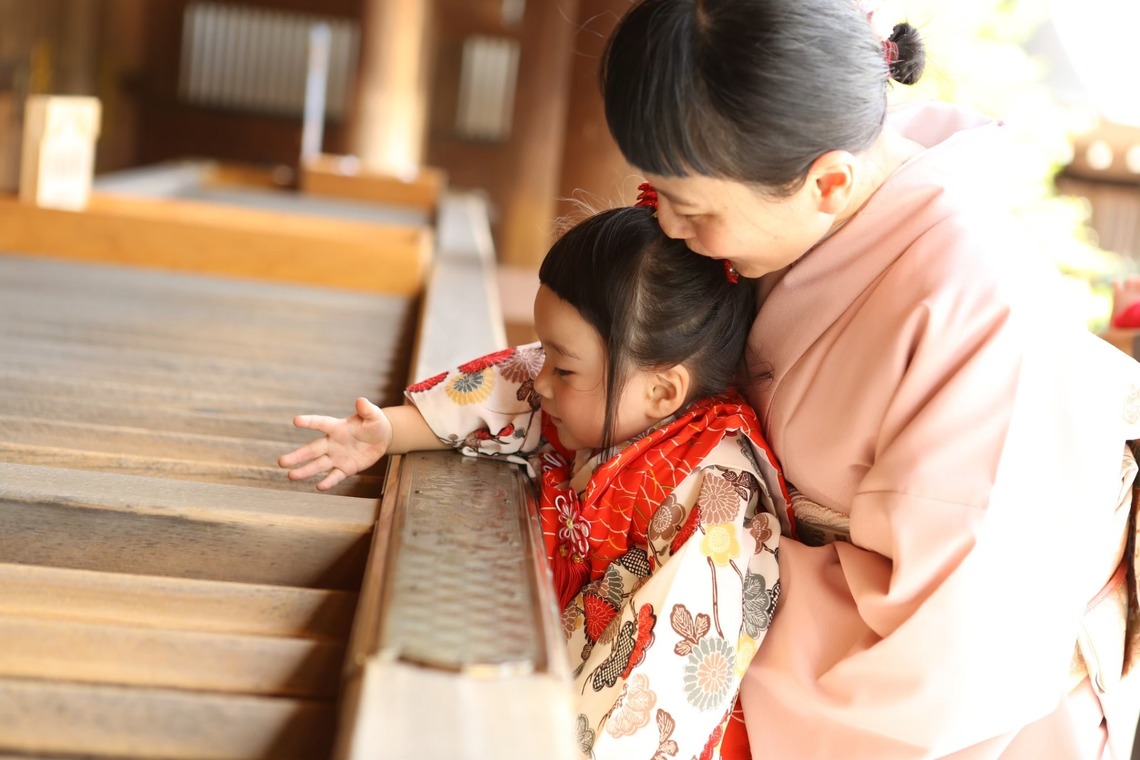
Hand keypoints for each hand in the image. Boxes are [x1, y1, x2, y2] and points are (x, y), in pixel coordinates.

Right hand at [278, 397, 392, 490]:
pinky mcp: (346, 468)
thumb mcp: (373, 415)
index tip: (296, 420)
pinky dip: (328, 482)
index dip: (310, 422)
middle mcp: (333, 443)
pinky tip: (319, 487)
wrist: (381, 439)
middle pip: (312, 450)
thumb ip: (367, 409)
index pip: (321, 423)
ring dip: (305, 471)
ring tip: (291, 476)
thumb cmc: (374, 423)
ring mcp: (337, 457)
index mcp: (337, 427)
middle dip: (298, 456)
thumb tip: (361, 400)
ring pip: (319, 465)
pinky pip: (335, 476)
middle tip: (281, 462)